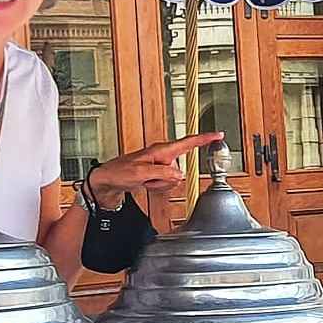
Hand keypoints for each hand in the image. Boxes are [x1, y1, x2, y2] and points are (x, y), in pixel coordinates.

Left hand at [86, 131, 224, 207]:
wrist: (104, 182)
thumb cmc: (117, 172)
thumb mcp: (141, 173)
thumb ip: (162, 173)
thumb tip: (179, 175)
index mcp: (160, 150)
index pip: (187, 143)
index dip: (204, 139)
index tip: (218, 135)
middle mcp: (161, 156)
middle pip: (180, 169)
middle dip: (168, 179)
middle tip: (149, 178)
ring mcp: (159, 166)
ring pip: (174, 180)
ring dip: (160, 185)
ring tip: (145, 181)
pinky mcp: (155, 175)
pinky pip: (166, 184)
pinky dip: (157, 188)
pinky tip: (145, 185)